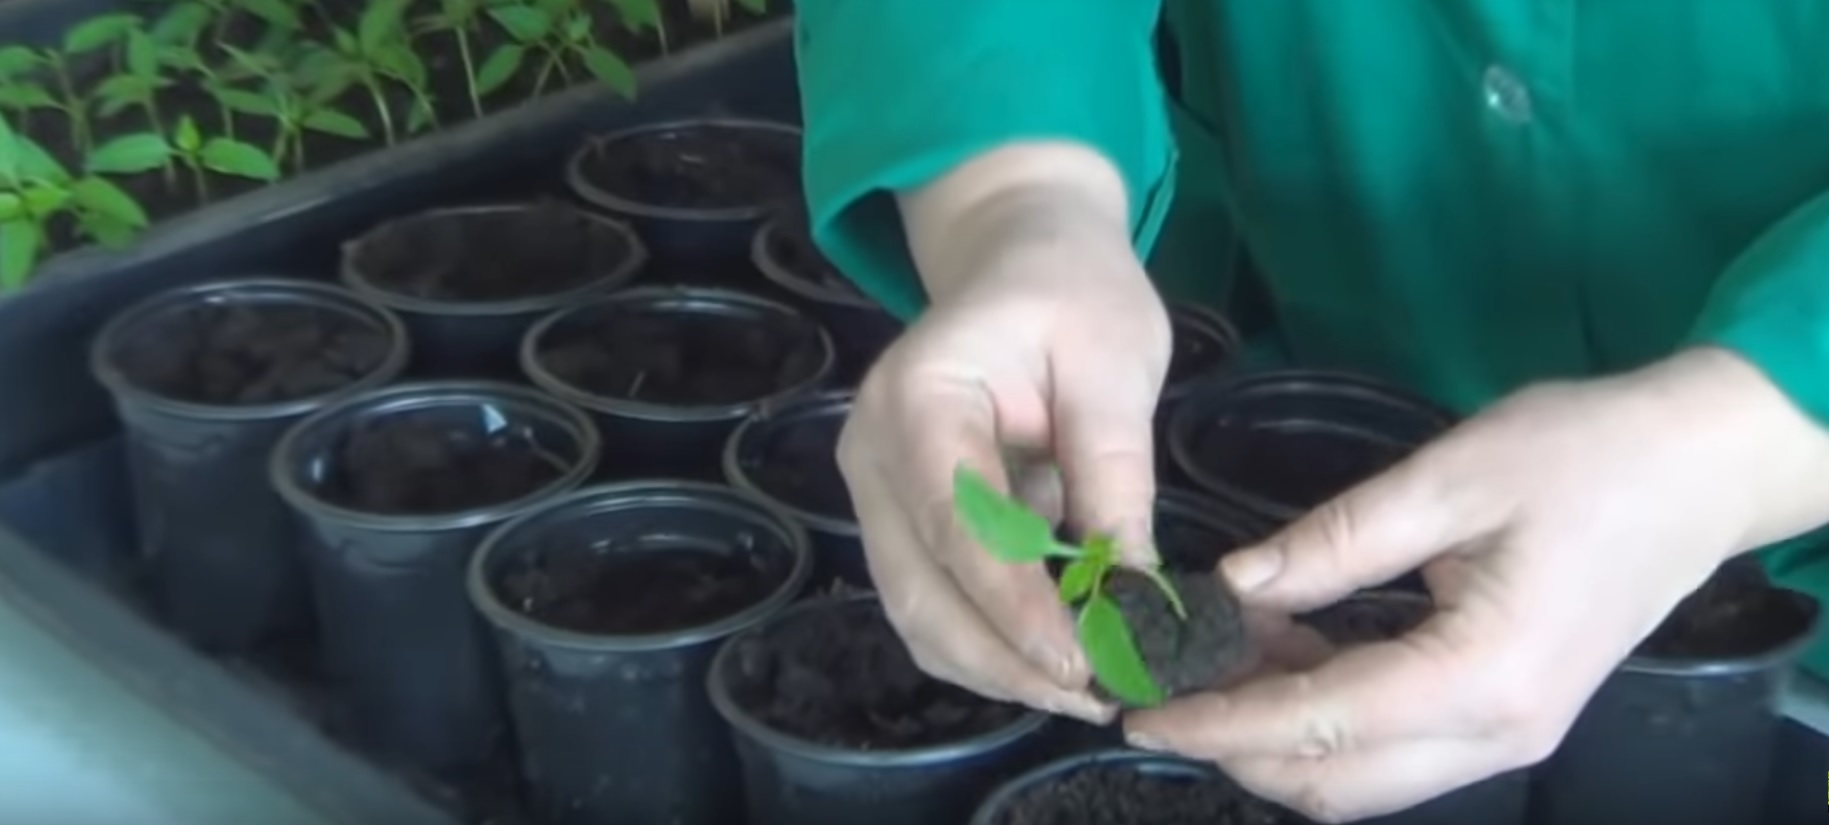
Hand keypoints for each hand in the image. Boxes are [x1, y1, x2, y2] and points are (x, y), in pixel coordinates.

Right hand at [836, 143, 1171, 721]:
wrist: (1020, 258)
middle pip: (920, 589)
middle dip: (1006, 659)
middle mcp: (871, 454)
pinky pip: (931, 603)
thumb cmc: (1071, 291)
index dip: (1017, 607)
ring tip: (1086, 692)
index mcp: (917, 399)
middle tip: (1097, 697)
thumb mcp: (1112, 361)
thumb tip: (1130, 592)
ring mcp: (875, 493)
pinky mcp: (899, 521)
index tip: (1084, 665)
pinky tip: (1053, 662)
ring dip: (995, 666)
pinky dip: (987, 645)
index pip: (958, 526)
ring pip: (917, 613)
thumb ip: (1112, 473)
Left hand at [1124, 347, 1828, 821]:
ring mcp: (1511, 737)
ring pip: (1365, 780)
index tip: (1143, 712)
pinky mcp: (1511, 718)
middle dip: (1238, 749)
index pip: (1317, 724)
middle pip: (1335, 784)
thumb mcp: (1446, 480)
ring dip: (1283, 738)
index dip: (1219, 724)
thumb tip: (1232, 586)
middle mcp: (1497, 735)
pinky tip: (1289, 653)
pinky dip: (1331, 719)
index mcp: (1480, 677)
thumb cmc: (1583, 457)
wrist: (1701, 468)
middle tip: (1166, 688)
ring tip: (1219, 661)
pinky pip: (1400, 749)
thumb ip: (1330, 544)